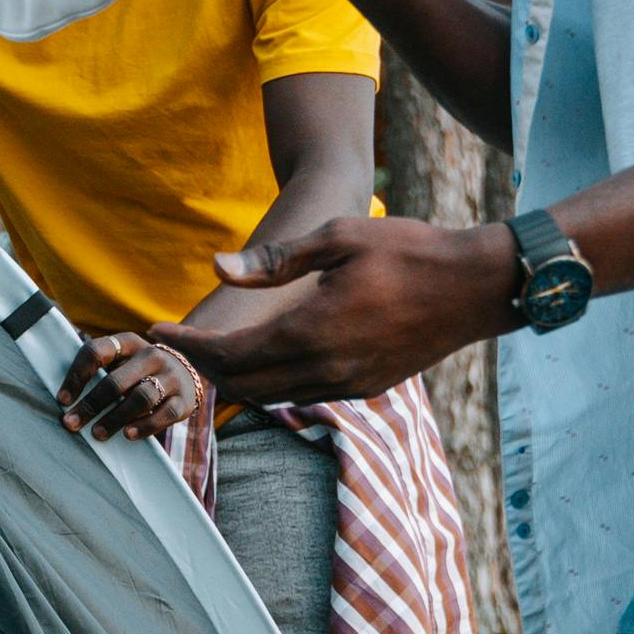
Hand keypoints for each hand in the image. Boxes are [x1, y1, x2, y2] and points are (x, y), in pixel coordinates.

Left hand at [55, 327, 215, 443]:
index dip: (77, 375)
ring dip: (115, 417)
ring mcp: (171, 376)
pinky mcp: (185, 399)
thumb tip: (65, 400)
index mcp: (128, 343)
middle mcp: (151, 355)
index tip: (63, 399)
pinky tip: (128, 435)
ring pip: (141, 397)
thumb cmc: (139, 372)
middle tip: (72, 423)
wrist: (187, 373)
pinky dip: (145, 426)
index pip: (97, 352)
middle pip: (116, 381)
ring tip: (97, 433)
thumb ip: (99, 371)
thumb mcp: (122, 362)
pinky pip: (165, 414)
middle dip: (91, 404)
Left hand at [150, 215, 525, 408]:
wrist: (475, 287)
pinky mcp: (365, 387)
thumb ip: (274, 258)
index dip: (188, 346)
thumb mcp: (338, 237)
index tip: (158, 331)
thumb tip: (217, 268)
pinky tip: (262, 359)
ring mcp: (347, 385)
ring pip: (271, 395)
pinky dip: (271, 382)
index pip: (229, 354)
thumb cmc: (408, 251)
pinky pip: (302, 394)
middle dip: (203, 366)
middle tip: (177, 343)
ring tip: (210, 354)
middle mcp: (325, 370)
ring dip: (235, 379)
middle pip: (243, 384)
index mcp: (311, 332)